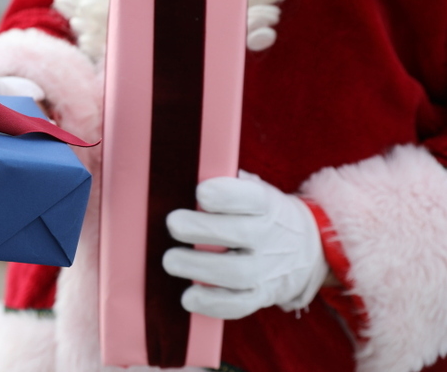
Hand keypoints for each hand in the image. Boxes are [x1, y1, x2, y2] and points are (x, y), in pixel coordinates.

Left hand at [162, 171, 327, 319]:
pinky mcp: (262, 295)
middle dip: (202, 229)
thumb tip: (188, 174)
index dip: (226, 195)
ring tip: (170, 260)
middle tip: (173, 224)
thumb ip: (226, 185)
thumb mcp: (254, 192)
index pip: (251, 198)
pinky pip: (240, 305)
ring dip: (199, 267)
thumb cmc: (260, 214)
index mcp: (266, 204)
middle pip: (240, 233)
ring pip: (237, 273)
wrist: (308, 248)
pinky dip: (213, 304)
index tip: (201, 192)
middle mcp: (269, 236)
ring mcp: (268, 269)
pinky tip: (188, 297)